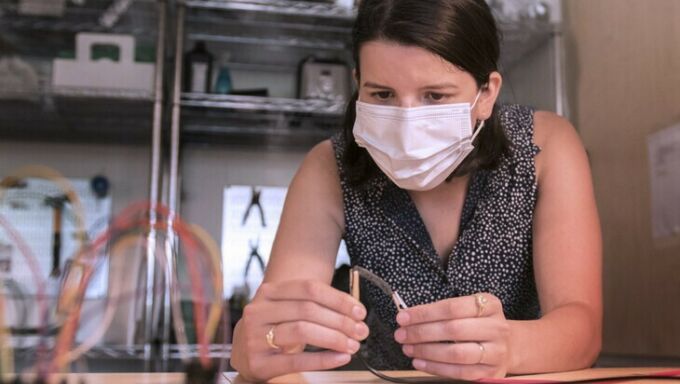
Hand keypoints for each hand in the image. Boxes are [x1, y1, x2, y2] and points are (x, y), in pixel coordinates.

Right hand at [230, 279, 368, 381]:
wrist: (242, 354)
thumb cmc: (272, 328)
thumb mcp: (285, 309)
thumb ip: (313, 305)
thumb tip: (354, 313)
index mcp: (269, 292)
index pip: (309, 288)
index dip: (338, 299)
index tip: (359, 311)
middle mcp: (259, 311)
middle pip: (308, 310)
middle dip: (340, 321)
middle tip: (361, 330)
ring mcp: (255, 336)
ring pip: (302, 331)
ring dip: (334, 338)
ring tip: (352, 344)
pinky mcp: (258, 362)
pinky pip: (296, 360)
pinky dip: (323, 359)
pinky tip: (340, 358)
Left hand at [395, 293, 510, 379]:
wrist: (505, 346)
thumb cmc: (476, 325)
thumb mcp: (467, 310)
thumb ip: (441, 312)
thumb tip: (407, 317)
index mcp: (489, 305)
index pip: (452, 307)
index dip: (424, 313)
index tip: (403, 317)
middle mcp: (497, 327)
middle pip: (453, 329)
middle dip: (422, 332)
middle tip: (401, 334)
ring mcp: (497, 351)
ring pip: (456, 353)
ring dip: (427, 351)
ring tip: (408, 348)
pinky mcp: (492, 372)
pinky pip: (460, 372)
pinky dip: (436, 368)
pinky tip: (420, 362)